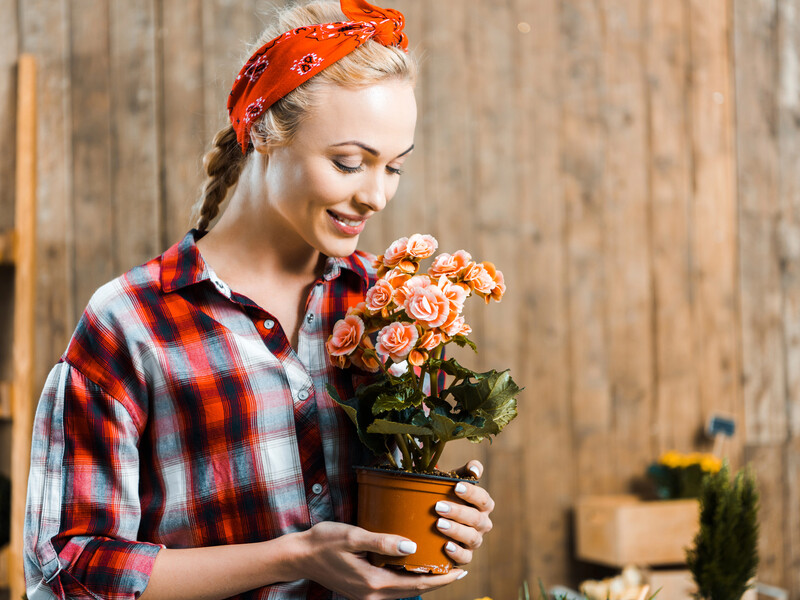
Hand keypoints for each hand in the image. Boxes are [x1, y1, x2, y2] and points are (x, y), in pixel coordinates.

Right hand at [298, 521, 466, 599]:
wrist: (299, 556)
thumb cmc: (324, 542)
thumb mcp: (353, 536)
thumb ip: (382, 542)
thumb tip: (412, 547)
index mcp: (373, 583)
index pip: (415, 585)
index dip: (440, 579)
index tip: (460, 571)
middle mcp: (372, 595)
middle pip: (413, 591)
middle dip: (437, 582)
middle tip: (459, 569)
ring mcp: (366, 596)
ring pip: (403, 591)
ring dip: (423, 582)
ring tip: (443, 569)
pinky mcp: (362, 591)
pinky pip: (392, 588)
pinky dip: (408, 580)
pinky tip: (414, 568)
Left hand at [434, 460, 494, 565]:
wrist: (435, 517)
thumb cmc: (447, 495)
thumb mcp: (455, 480)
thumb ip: (466, 471)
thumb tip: (474, 468)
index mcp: (483, 505)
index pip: (483, 499)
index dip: (471, 493)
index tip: (456, 487)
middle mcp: (482, 523)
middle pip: (477, 519)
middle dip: (458, 512)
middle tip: (439, 506)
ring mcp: (475, 540)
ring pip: (473, 538)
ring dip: (456, 531)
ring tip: (439, 524)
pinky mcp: (465, 555)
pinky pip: (466, 557)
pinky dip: (457, 553)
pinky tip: (445, 546)